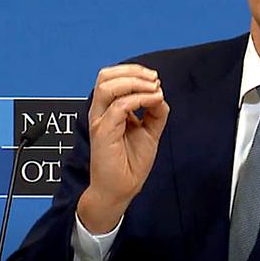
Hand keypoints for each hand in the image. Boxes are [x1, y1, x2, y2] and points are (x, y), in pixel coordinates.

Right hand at [77, 64, 169, 232]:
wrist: (121, 189)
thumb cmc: (130, 163)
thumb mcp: (149, 131)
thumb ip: (154, 111)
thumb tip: (159, 94)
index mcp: (108, 109)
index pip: (111, 77)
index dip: (133, 71)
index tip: (155, 79)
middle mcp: (100, 112)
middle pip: (105, 76)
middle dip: (132, 72)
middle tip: (154, 79)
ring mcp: (100, 121)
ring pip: (107, 86)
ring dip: (134, 82)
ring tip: (154, 89)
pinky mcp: (103, 132)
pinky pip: (119, 106)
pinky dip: (139, 99)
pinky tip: (153, 101)